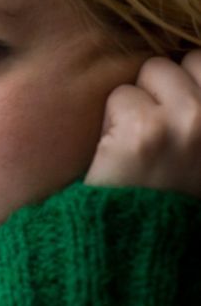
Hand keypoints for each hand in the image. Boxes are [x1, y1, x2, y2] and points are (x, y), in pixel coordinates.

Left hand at [85, 50, 200, 197]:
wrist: (141, 243)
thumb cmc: (168, 194)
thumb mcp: (198, 151)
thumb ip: (196, 109)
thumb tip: (183, 61)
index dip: (181, 81)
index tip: (169, 110)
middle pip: (175, 62)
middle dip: (157, 86)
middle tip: (152, 131)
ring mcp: (187, 122)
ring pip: (148, 71)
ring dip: (134, 101)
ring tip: (138, 141)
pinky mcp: (145, 129)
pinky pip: (120, 95)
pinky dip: (112, 119)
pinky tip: (119, 151)